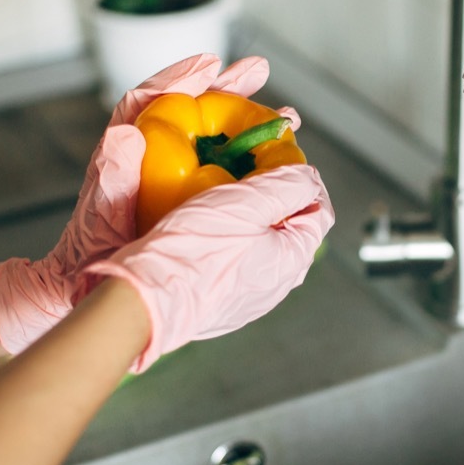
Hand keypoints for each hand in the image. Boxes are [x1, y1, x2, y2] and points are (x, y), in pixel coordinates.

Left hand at [0, 53, 297, 354]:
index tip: (209, 64)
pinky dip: (248, 160)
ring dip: (247, 121)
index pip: (149, 101)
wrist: (92, 283)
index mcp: (124, 152)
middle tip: (259, 70)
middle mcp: (149, 155)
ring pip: (212, 137)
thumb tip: (123, 134)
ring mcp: (170, 175)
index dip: (179, 80)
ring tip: (285, 114)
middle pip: (190, 109)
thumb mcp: (101, 218)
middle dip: (227, 89)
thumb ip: (111, 178)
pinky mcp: (186, 195)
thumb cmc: (94, 253)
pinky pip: (221, 169)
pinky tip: (277, 162)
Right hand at [80, 164, 333, 372]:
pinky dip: (226, 240)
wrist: (144, 299)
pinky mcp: (219, 303)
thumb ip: (288, 184)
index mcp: (293, 260)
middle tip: (249, 174)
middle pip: (289, 228)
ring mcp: (247, 299)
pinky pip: (233, 263)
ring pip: (259, 246)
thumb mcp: (248, 201)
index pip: (320, 212)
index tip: (281, 161)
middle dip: (274, 198)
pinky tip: (204, 226)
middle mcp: (276, 286)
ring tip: (223, 195)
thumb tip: (309, 177)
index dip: (304, 180)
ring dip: (247, 218)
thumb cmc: (194, 251)